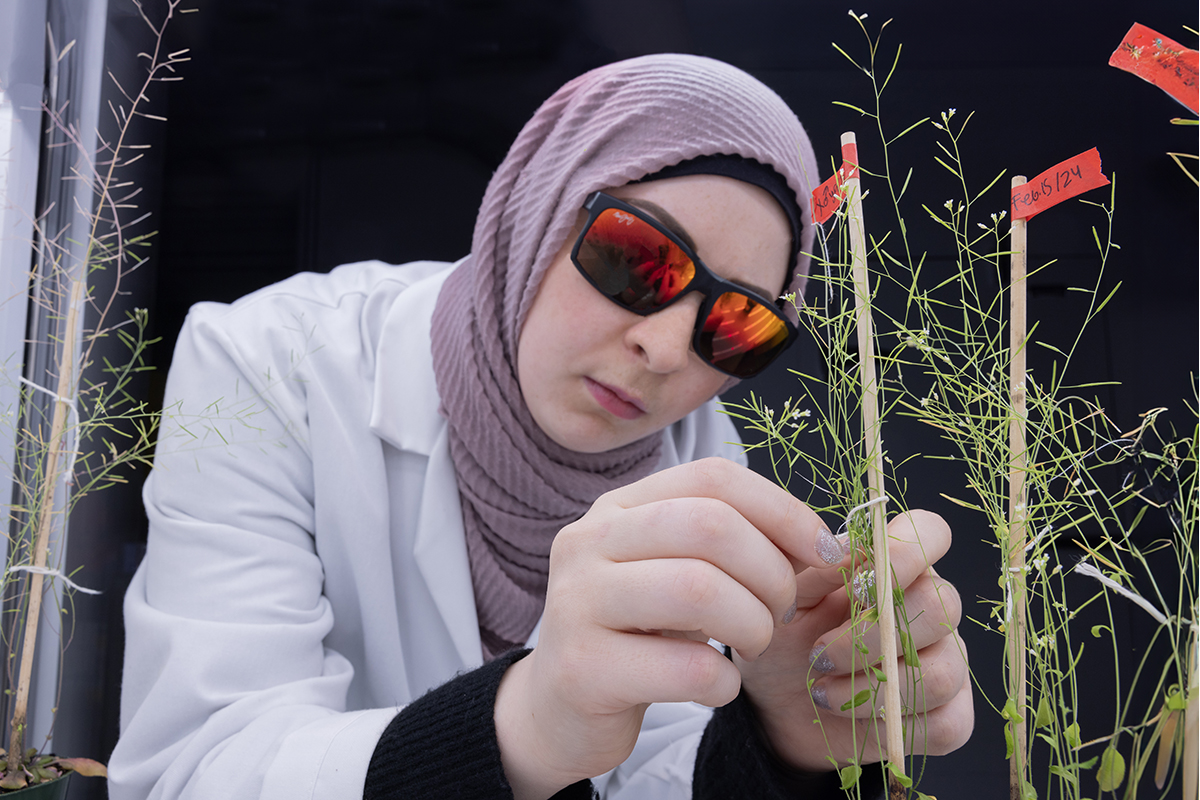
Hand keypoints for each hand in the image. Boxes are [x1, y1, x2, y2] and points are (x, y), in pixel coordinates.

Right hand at [494, 457, 848, 799]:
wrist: (560, 710)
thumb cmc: (637, 634)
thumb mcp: (678, 573)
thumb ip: (735, 546)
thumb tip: (826, 544)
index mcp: (619, 507)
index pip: (713, 477)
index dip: (782, 510)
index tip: (822, 552)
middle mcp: (589, 541)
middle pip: (709, 526)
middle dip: (770, 573)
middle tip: (778, 612)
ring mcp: (578, 601)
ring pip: (698, 589)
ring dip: (753, 625)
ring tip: (751, 646)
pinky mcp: (583, 668)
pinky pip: (686, 668)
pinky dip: (724, 683)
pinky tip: (716, 687)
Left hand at [733, 510, 973, 772]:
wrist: (776, 704)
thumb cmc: (784, 638)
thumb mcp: (785, 599)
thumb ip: (814, 567)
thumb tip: (843, 547)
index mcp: (895, 566)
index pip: (931, 533)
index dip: (905, 553)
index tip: (857, 585)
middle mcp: (930, 608)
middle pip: (942, 607)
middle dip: (872, 637)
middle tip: (819, 654)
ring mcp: (947, 661)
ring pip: (942, 673)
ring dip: (873, 689)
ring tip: (823, 690)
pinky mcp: (949, 715)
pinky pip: (948, 724)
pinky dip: (890, 724)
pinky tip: (851, 716)